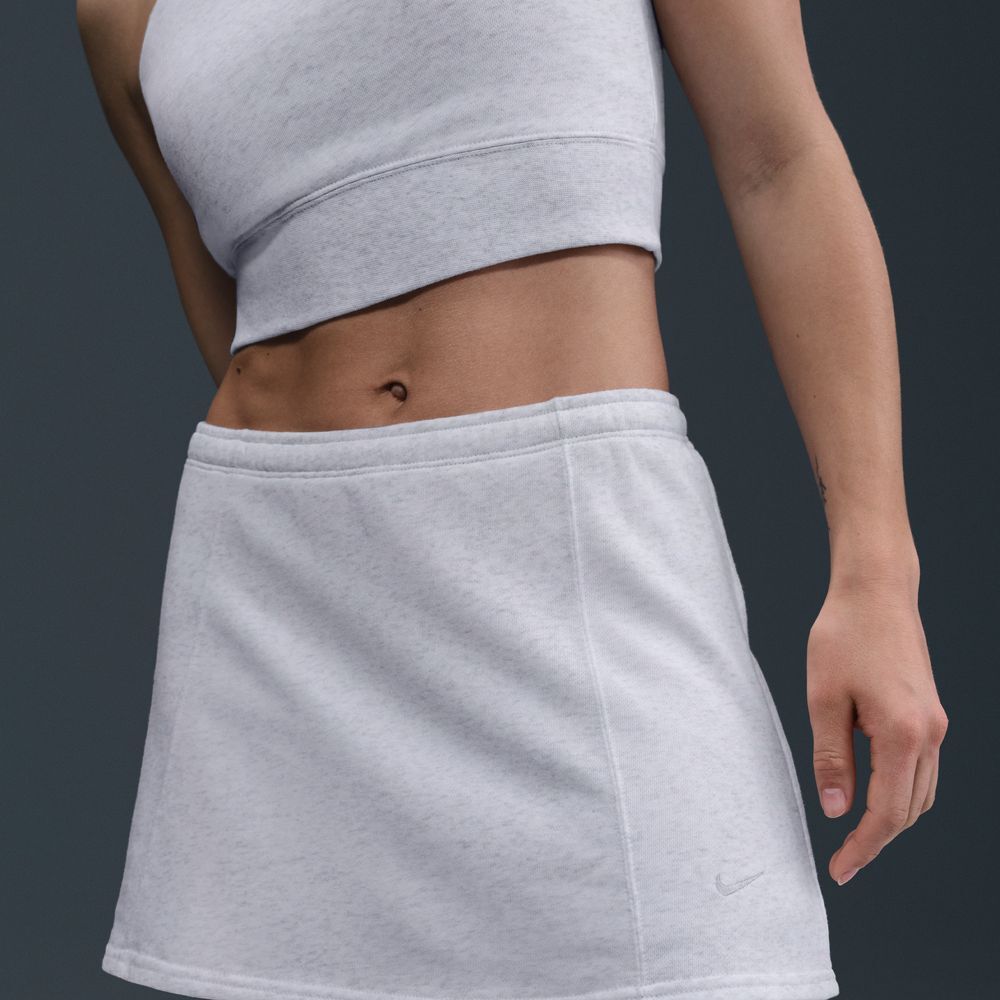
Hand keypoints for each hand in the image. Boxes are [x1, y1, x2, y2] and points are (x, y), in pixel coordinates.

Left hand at [805, 574, 947, 884]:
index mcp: (903, 733)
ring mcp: (936, 724)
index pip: (888, 812)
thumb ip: (832, 757)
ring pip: (921, 793)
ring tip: (853, 834)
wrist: (876, 591)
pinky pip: (922, 770)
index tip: (839, 871)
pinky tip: (872, 793)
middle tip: (842, 860)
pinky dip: (900, 791)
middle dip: (877, 840)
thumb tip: (836, 810)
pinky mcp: (931, 714)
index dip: (864, 847)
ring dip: (891, 818)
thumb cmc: (843, 636)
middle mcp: (931, 734)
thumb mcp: (824, 698)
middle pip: (910, 810)